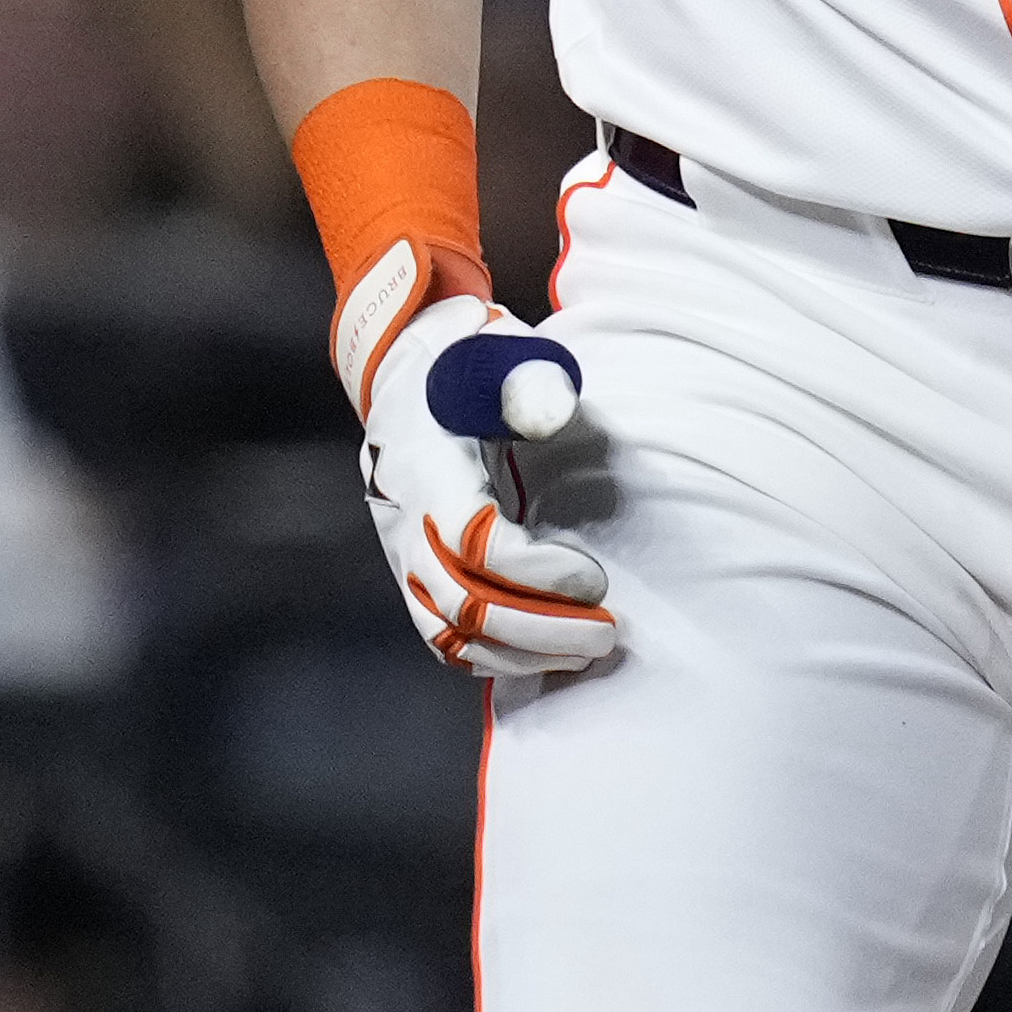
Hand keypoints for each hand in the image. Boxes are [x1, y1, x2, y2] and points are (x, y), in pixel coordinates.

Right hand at [353, 271, 612, 680]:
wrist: (405, 376)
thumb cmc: (465, 366)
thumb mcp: (499, 354)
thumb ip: (529, 380)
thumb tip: (553, 410)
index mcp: (429, 472)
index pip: (477, 544)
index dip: (539, 572)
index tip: (594, 577)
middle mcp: (407, 524)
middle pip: (465, 604)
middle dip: (541, 627)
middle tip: (607, 629)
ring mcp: (406, 556)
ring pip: (451, 633)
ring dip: (520, 653)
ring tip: (585, 650)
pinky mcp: (414, 575)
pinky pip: (443, 638)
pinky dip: (492, 658)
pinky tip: (543, 657)